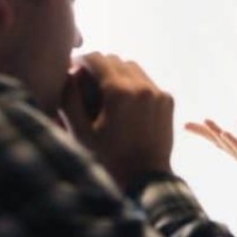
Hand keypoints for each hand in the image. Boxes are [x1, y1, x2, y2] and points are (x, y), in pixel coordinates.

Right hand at [61, 53, 173, 188]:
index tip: (73, 70)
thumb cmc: (107, 158)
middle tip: (88, 82)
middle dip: (100, 67)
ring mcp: (158, 93)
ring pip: (133, 69)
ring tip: (107, 92)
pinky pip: (148, 82)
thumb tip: (69, 72)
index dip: (81, 61)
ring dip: (118, 74)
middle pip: (115, 60)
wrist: (144, 177)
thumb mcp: (80, 131)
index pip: (97, 59)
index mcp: (119, 91)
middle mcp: (141, 86)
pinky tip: (126, 103)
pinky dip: (135, 86)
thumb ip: (69, 98)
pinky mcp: (168, 101)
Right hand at [185, 116, 236, 198]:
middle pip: (222, 144)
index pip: (224, 139)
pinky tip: (226, 135)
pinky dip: (236, 146)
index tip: (190, 124)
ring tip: (208, 126)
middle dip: (206, 135)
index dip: (208, 131)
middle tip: (186, 125)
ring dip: (220, 137)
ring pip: (232, 150)